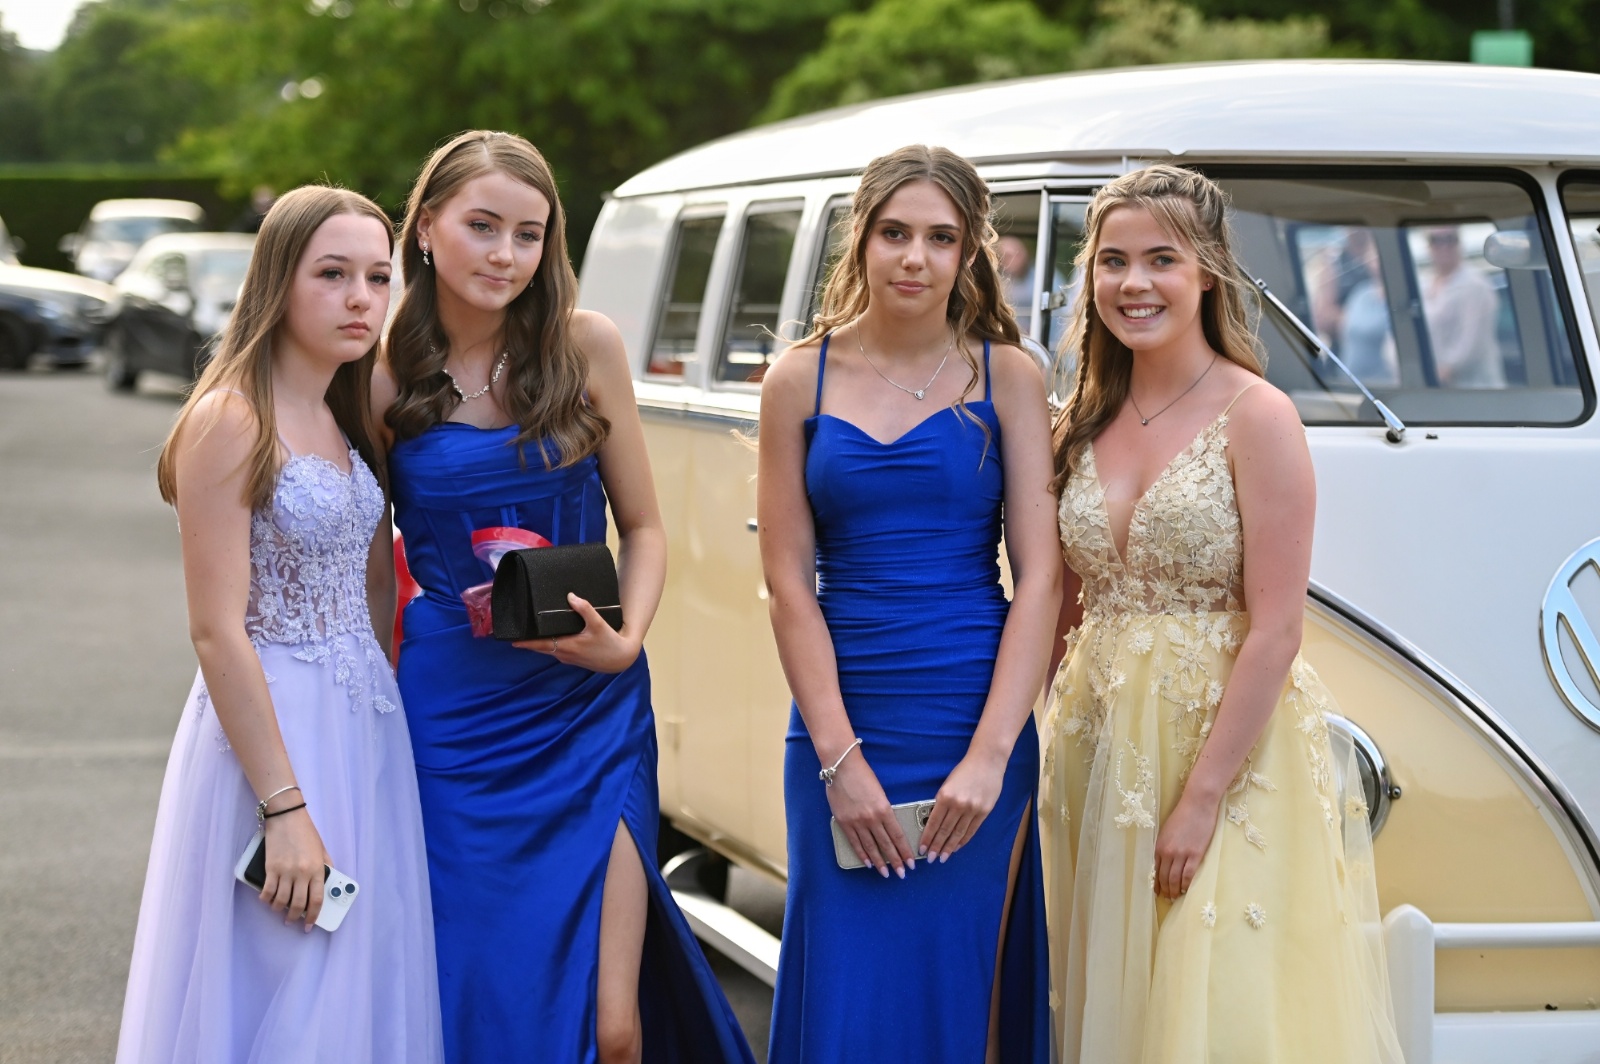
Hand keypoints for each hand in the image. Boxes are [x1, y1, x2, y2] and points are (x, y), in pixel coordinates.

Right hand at [260, 806, 330, 931]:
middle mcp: (301, 873)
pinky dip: (267, 900)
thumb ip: (325, 866)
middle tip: (292, 921)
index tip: (310, 925)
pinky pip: (268, 891)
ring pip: (281, 901)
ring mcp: (285, 871)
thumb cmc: (306, 832)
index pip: (316, 900)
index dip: (313, 916)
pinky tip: (268, 901)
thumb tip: (327, 881)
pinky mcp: (270, 868)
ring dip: (279, 910)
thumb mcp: (321, 849)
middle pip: (298, 904)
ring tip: (280, 912)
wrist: (286, 817)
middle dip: (295, 917)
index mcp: (317, 869)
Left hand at [515, 593, 640, 672]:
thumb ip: (584, 608)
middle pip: (540, 648)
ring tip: (529, 633)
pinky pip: (555, 651)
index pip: (540, 645)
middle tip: (516, 633)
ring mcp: (568, 658)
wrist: (620, 659)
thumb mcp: (598, 623)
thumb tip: (570, 596)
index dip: (525, 643)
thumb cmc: (609, 642)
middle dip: (528, 642)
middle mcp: (564, 654)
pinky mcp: (573, 658)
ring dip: (538, 644)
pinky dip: (548, 645)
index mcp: (567, 646)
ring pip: (547, 650)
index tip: (512, 640)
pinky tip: (549, 637)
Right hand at [824, 751, 915, 879]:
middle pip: (887, 845)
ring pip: (871, 847)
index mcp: (884, 809)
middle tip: (902, 873)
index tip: (911, 862)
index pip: (898, 836)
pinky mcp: (844, 822)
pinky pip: (855, 843)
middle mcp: (872, 818)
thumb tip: (888, 828)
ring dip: (880, 862)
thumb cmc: (862, 775)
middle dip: (896, 861)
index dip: (905, 851)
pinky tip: (868, 863)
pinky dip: (862, 854)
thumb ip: (884, 810)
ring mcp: (857, 822)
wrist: (841, 767)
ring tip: (886, 873)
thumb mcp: (880, 792)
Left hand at [921, 749, 1005, 861]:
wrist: (987, 761)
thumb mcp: (947, 784)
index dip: (927, 838)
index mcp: (945, 796)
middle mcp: (958, 804)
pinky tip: (957, 847)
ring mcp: (972, 809)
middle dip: (936, 847)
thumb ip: (942, 802)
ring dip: (949, 847)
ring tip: (943, 857)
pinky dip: (963, 840)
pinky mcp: (984, 811)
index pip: (933, 823)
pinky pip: (971, 830)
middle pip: (945, 831)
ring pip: (958, 833)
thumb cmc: (965, 771)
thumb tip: (934, 821)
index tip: (922, 849)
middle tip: (931, 859)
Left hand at [1153, 787, 1219, 899]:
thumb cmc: (1182, 815)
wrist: (1197, 804)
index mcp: (1159, 846)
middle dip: (1165, 889)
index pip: (1155, 870)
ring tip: (1175, 896)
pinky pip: (1189, 874)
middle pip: (1164, 876)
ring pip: (1175, 878)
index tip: (1157, 891)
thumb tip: (1163, 861)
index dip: (1156, 883)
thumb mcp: (1166, 831)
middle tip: (1167, 898)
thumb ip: (1164, 846)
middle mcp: (1168, 852)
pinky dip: (1186, 884)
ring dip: (1174, 890)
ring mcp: (1182, 854)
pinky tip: (1185, 890)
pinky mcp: (1196, 854)